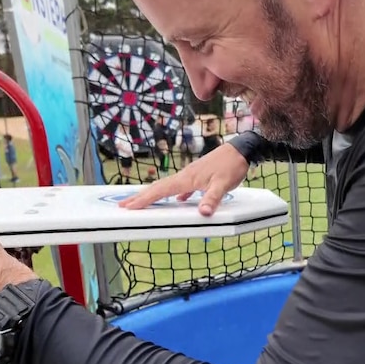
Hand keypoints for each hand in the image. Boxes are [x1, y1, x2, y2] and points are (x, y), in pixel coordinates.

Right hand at [119, 143, 248, 215]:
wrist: (241, 150)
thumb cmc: (232, 165)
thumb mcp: (223, 184)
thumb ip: (212, 198)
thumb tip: (203, 213)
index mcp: (187, 178)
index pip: (161, 190)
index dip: (144, 199)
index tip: (128, 206)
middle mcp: (185, 175)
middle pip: (159, 188)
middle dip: (141, 197)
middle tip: (123, 205)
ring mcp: (192, 175)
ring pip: (168, 187)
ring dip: (155, 195)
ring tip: (143, 202)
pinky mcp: (199, 176)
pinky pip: (182, 187)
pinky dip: (175, 194)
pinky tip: (179, 200)